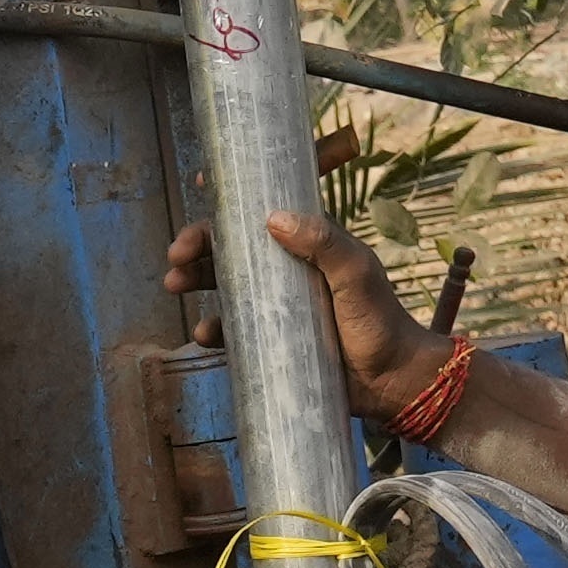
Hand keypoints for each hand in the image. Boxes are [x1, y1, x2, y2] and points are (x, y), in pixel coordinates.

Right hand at [162, 204, 437, 410]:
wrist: (392, 382)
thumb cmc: (380, 321)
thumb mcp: (357, 274)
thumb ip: (325, 243)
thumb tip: (274, 218)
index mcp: (308, 247)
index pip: (262, 216)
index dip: (229, 204)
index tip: (199, 185)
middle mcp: (287, 272)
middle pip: (232, 250)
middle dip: (198, 248)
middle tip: (176, 256)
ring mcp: (277, 307)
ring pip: (225, 287)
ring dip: (196, 282)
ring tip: (175, 286)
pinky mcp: (272, 341)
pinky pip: (233, 332)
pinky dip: (213, 329)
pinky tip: (203, 333)